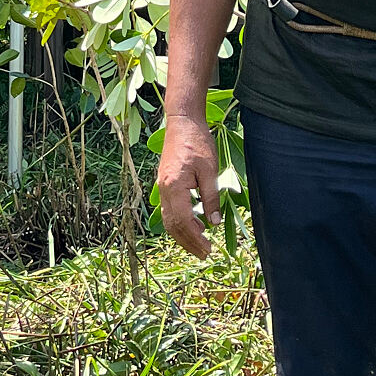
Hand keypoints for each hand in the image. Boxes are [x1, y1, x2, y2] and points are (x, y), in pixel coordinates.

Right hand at [157, 113, 220, 257]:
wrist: (182, 121)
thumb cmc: (197, 142)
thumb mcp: (210, 170)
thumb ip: (211, 197)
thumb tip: (214, 223)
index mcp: (174, 186)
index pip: (183, 221)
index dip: (196, 238)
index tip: (209, 249)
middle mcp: (164, 189)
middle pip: (173, 224)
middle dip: (188, 242)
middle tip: (204, 254)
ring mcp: (162, 186)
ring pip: (168, 219)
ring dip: (183, 234)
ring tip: (199, 244)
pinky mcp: (164, 183)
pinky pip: (168, 209)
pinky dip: (179, 222)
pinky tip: (193, 224)